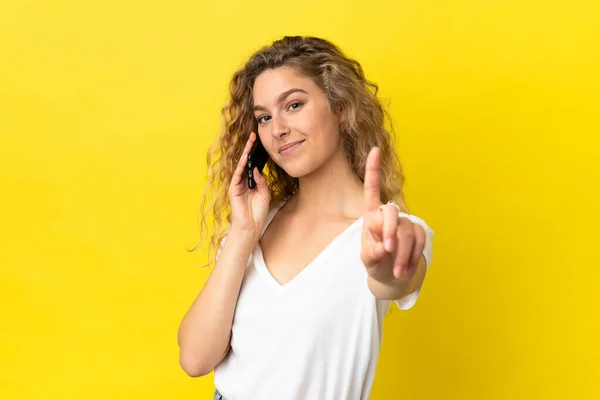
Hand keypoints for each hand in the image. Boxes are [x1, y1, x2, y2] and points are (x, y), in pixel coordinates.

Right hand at [228, 131, 270, 237]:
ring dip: (246, 153)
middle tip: (254, 136)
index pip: (253, 164)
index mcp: (251, 182)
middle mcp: (243, 181)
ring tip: (250, 142)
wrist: (251, 227)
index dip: (256, 154)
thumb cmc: (258, 212)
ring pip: (242, 165)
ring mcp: (237, 185)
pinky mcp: (233, 189)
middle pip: (247, 162)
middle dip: (250, 149)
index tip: (260, 142)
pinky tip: (246, 158)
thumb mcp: (264, 194)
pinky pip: (237, 175)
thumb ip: (261, 181)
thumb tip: (257, 169)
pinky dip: (242, 166)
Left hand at [360, 147, 425, 282]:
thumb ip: (371, 252)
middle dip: (389, 231)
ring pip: (407, 232)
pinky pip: (419, 241)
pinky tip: (405, 268)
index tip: (375, 150)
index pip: (372, 190)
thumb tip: (383, 246)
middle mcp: (389, 215)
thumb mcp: (368, 259)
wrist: (392, 276)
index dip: (373, 170)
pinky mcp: (419, 232)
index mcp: (371, 216)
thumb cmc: (375, 262)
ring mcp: (405, 222)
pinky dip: (412, 257)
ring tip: (395, 271)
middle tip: (386, 251)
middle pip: (391, 212)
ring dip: (401, 254)